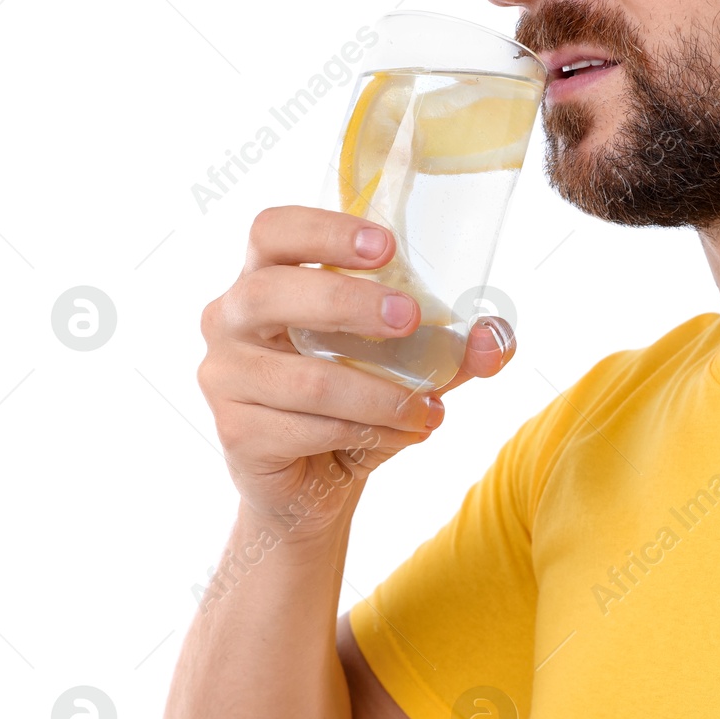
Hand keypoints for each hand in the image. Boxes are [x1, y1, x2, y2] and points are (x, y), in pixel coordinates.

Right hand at [197, 205, 514, 537]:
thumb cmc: (351, 406)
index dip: (323, 230)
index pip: (272, 231)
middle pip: (271, 292)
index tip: (385, 247)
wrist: (312, 488)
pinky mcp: (236, 432)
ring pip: (307, 379)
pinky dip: (367, 433)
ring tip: (429, 409)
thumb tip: (495, 339)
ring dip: (380, 396)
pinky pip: (309, 428)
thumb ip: (449, 349)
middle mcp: (229, 320)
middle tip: (409, 318)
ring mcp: (223, 377)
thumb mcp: (405, 369)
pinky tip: (399, 436)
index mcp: (264, 281)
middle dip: (347, 301)